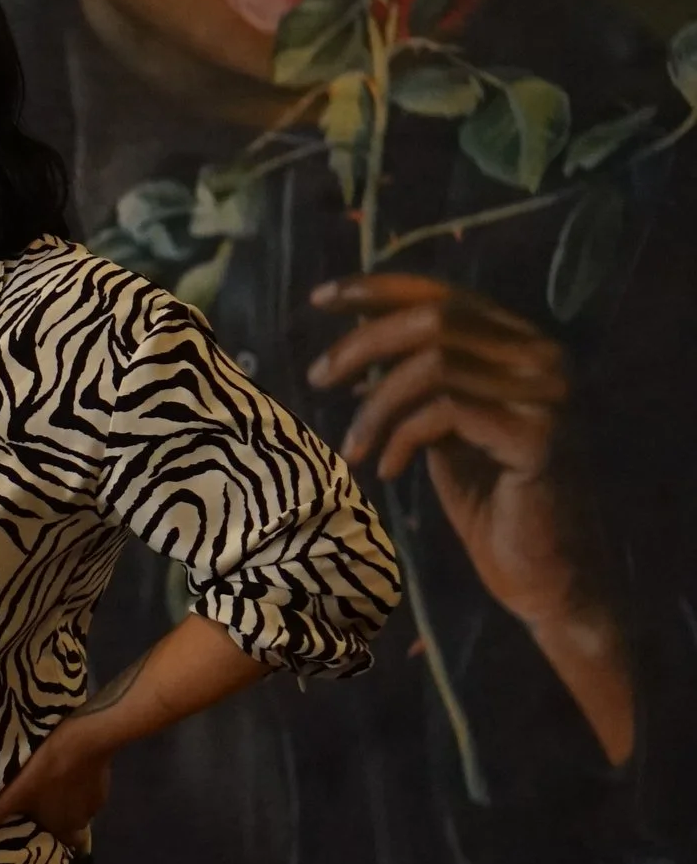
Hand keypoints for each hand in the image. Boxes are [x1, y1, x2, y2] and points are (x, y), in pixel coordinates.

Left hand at [0, 725, 110, 853]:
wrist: (87, 736)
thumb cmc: (47, 769)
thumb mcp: (12, 795)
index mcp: (64, 828)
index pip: (60, 846)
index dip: (47, 841)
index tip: (32, 832)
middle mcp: (85, 820)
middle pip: (67, 827)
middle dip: (52, 818)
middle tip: (33, 805)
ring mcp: (97, 799)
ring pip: (77, 807)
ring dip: (63, 799)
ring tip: (44, 783)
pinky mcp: (104, 778)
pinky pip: (87, 787)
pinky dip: (74, 781)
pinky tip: (62, 768)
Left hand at [308, 273, 578, 625]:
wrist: (541, 573)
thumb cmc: (490, 502)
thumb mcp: (441, 429)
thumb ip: (415, 384)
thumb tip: (355, 351)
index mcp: (522, 345)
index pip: (443, 293)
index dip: (376, 290)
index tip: (319, 300)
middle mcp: (544, 357)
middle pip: (433, 318)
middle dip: (362, 343)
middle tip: (316, 377)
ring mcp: (547, 393)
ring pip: (431, 364)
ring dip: (375, 406)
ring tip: (353, 446)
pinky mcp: (537, 434)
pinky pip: (443, 412)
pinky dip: (401, 437)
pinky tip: (388, 470)